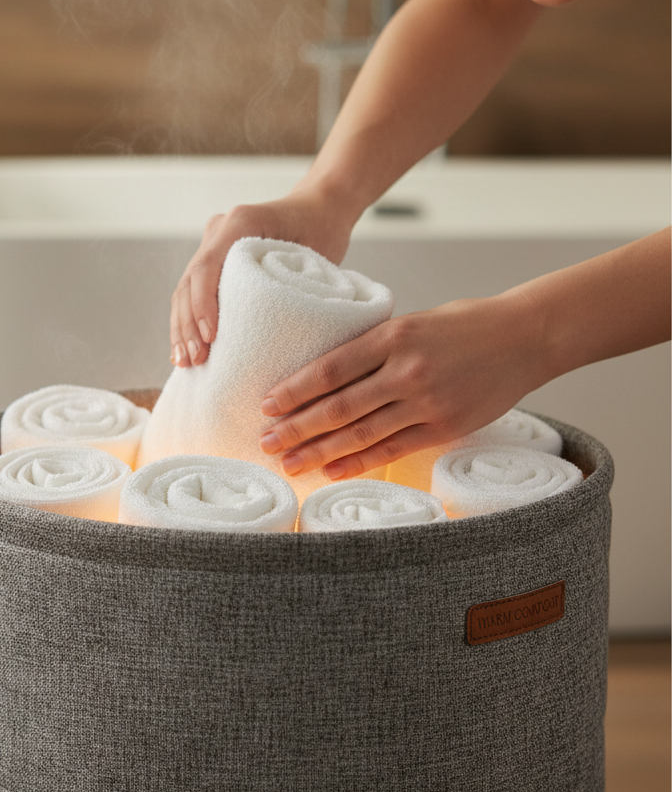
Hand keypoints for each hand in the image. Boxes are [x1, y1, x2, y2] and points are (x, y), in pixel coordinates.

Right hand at [170, 188, 350, 367]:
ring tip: (185, 363)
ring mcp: (212, 245)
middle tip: (195, 360)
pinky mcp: (214, 263)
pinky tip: (184, 351)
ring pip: (185, 290)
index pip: (208, 265)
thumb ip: (290, 283)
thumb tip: (269, 334)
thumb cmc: (321, 230)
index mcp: (241, 221)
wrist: (317, 210)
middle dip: (188, 324)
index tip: (210, 336)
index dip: (203, 303)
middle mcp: (219, 230)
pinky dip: (187, 323)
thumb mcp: (312, 254)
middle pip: (190, 281)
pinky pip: (192, 294)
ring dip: (182, 328)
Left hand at [257, 293, 546, 478]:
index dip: (294, 390)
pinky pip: (391, 449)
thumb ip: (374, 347)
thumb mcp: (412, 322)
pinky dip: (357, 461)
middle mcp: (406, 370)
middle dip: (295, 427)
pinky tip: (331, 470)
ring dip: (318, 451)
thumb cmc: (464, 325)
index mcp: (393, 336)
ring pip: (359, 433)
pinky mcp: (444, 427)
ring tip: (288, 462)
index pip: (330, 368)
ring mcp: (426, 402)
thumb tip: (324, 374)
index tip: (266, 405)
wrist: (526, 337)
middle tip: (264, 441)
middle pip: (337, 406)